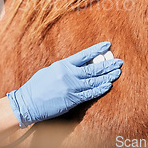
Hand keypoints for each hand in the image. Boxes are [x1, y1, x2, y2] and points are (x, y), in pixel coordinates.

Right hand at [7, 41, 122, 127]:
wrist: (28, 102)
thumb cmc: (36, 87)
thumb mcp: (49, 72)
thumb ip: (64, 69)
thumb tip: (77, 67)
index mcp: (62, 65)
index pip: (84, 55)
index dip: (97, 50)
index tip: (107, 45)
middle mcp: (68, 74)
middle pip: (92, 68)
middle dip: (107, 64)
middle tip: (119, 62)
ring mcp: (71, 87)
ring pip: (94, 80)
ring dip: (107, 76)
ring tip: (118, 73)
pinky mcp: (72, 99)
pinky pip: (90, 93)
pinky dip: (100, 89)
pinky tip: (108, 85)